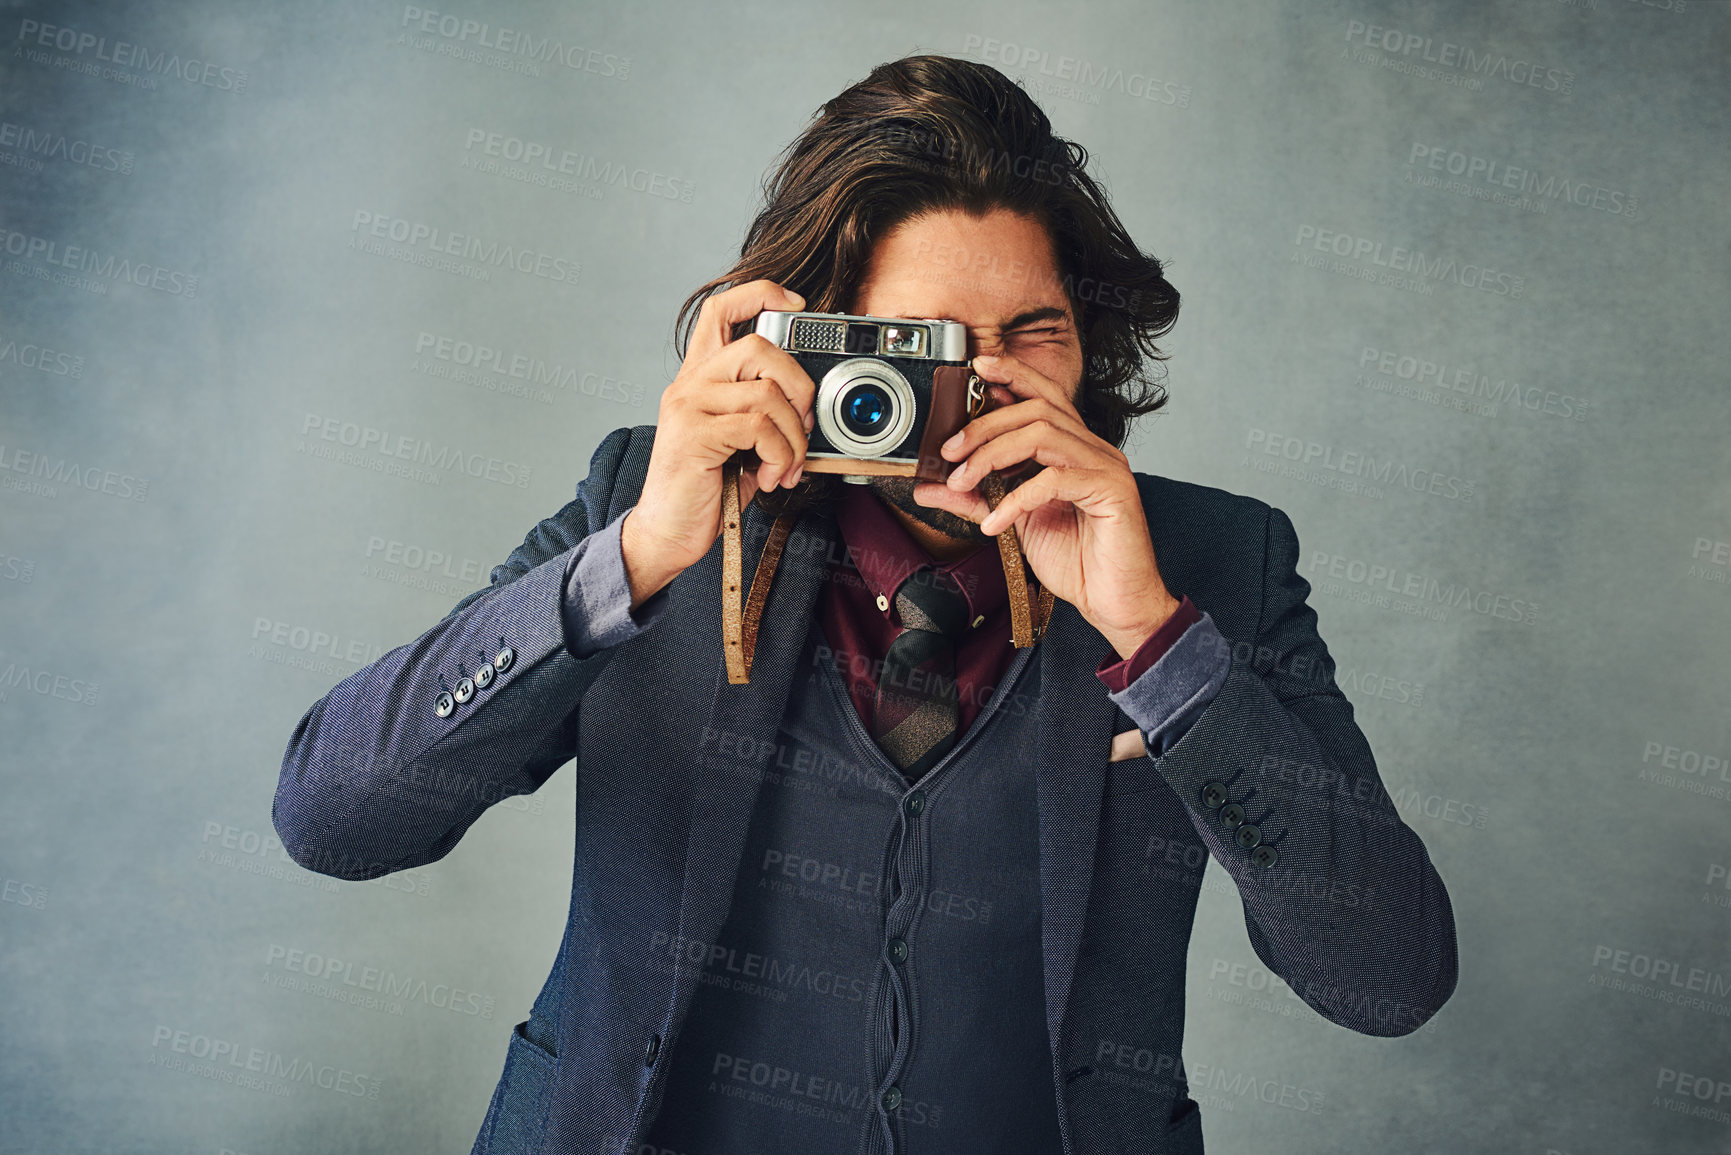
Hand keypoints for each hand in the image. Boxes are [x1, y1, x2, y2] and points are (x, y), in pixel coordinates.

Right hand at [621, 280, 816, 608]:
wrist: (668, 532)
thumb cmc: (707, 487)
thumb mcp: (740, 442)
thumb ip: (764, 413)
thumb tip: (811, 406)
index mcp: (701, 376)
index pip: (721, 309)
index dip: (761, 294)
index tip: (796, 305)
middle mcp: (691, 383)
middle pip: (759, 346)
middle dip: (799, 387)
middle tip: (802, 428)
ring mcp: (689, 406)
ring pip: (767, 393)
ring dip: (794, 437)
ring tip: (786, 465)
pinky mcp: (695, 435)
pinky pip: (759, 428)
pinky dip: (780, 456)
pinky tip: (771, 477)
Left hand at [912, 353, 1179, 659]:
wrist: (1113, 602)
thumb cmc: (1076, 560)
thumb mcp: (1014, 523)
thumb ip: (975, 499)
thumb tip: (931, 486)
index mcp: (1074, 448)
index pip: (1044, 394)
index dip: (1012, 374)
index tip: (975, 368)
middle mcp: (1093, 448)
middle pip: (1036, 407)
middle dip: (985, 424)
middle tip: (949, 450)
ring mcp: (1106, 466)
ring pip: (1043, 433)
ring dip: (993, 454)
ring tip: (964, 481)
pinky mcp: (1112, 491)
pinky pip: (1054, 479)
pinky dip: (1016, 498)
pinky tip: (996, 523)